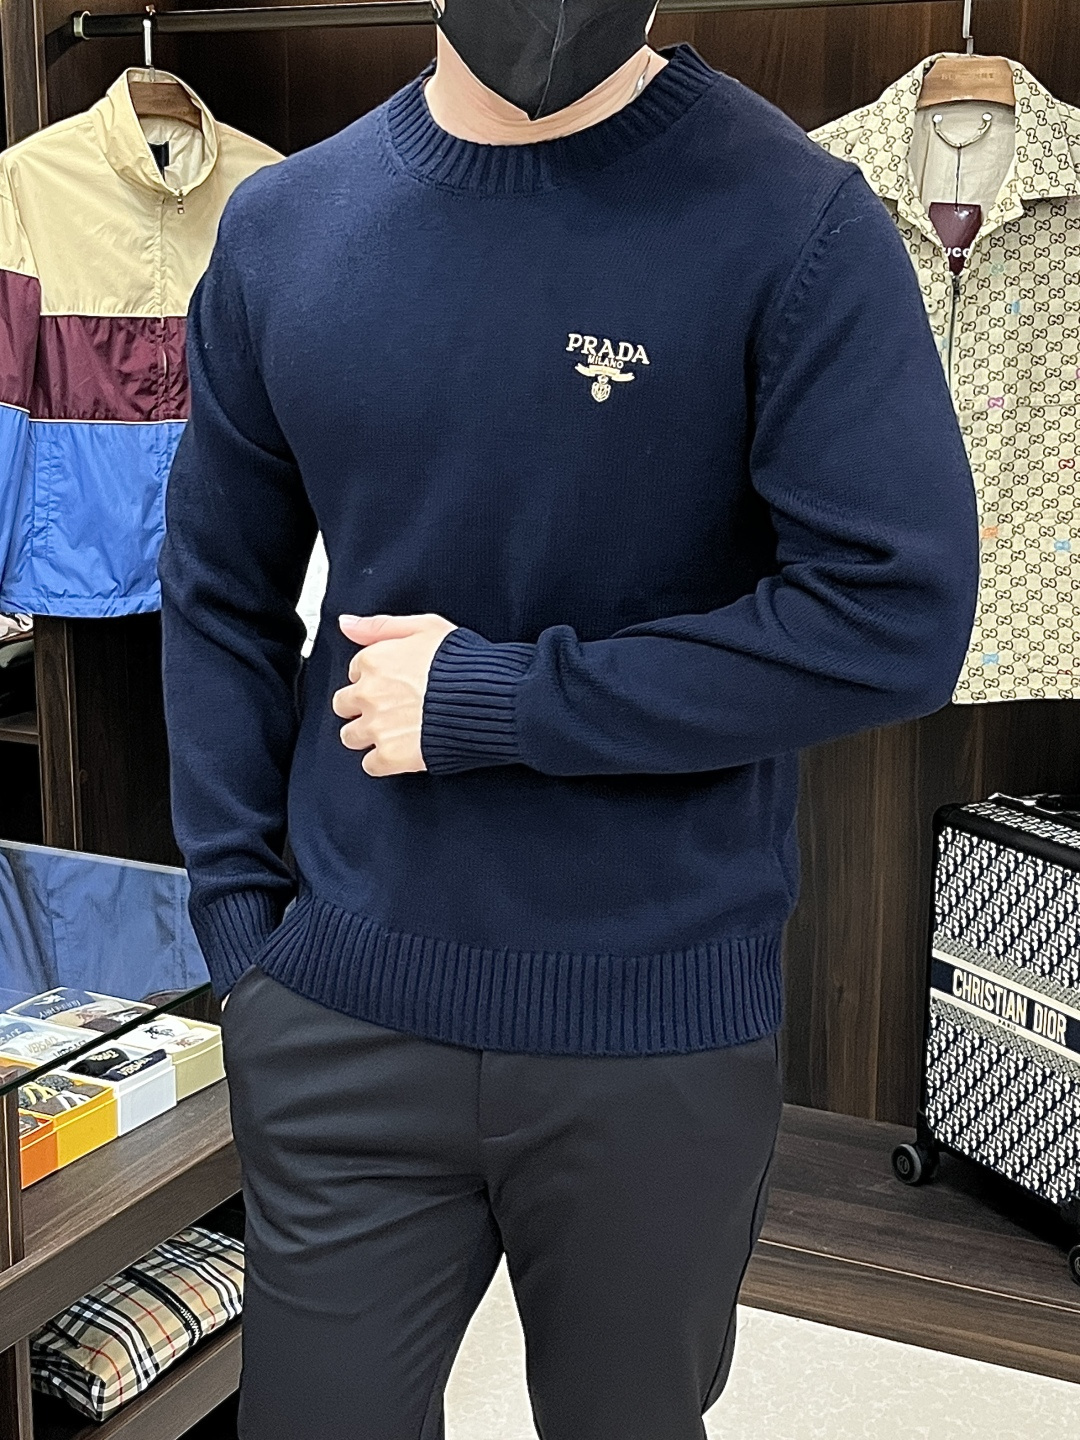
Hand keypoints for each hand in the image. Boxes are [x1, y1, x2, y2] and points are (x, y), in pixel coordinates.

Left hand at [333, 613, 458, 775]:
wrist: (489, 700)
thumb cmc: (465, 663)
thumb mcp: (427, 627)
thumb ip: (382, 626)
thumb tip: (347, 624)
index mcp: (375, 661)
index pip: (355, 671)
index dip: (374, 678)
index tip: (391, 683)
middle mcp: (369, 694)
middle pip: (344, 704)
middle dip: (362, 707)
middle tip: (386, 709)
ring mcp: (378, 727)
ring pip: (350, 736)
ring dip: (367, 735)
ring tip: (393, 732)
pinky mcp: (391, 756)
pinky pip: (370, 765)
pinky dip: (383, 761)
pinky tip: (401, 752)